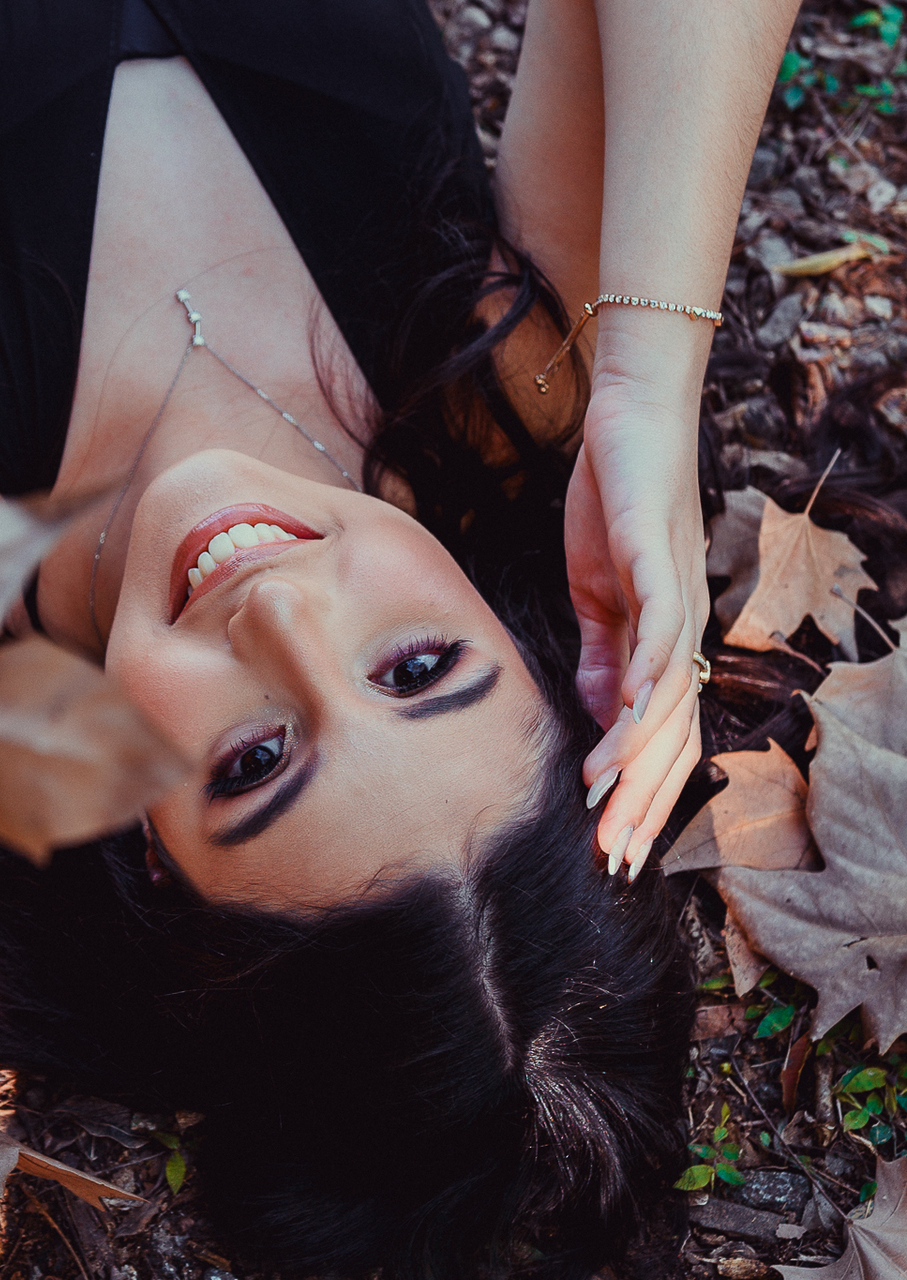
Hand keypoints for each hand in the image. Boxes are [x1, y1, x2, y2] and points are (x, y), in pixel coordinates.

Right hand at [564, 376, 709, 878]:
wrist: (630, 421)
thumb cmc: (614, 501)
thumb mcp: (596, 590)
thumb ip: (601, 651)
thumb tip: (599, 714)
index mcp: (665, 642)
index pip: (662, 737)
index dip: (642, 796)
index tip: (614, 850)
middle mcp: (682, 632)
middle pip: (672, 736)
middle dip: (643, 802)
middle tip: (612, 858)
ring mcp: (676, 599)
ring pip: (665, 698)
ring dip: (635, 755)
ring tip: (603, 800)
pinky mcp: (657, 562)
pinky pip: (658, 631)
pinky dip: (644, 678)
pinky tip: (622, 717)